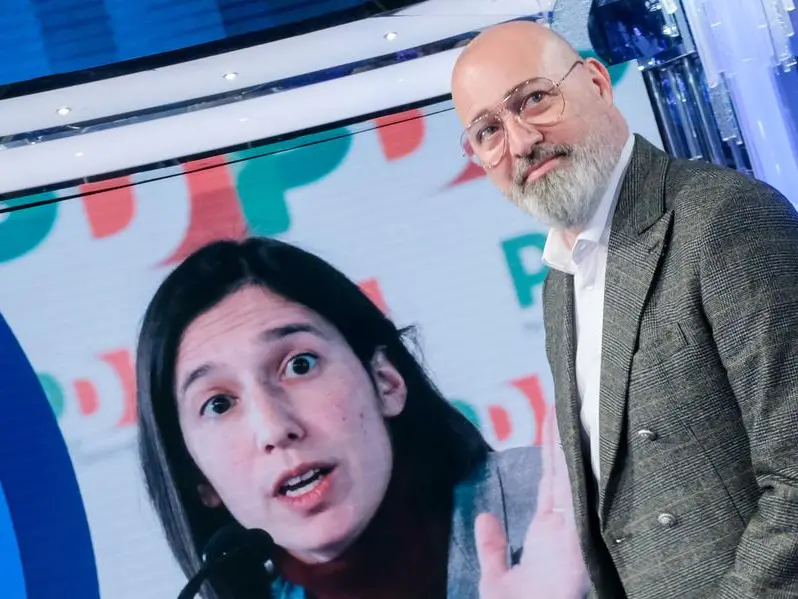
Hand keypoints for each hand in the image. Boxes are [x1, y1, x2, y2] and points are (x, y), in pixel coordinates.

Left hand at [476, 406, 588, 598]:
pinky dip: (577, 474)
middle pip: (565, 472)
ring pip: (573, 479)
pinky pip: (577, 501)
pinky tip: (578, 446)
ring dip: (571, 446)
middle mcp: (564, 526)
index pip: (550, 482)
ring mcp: (572, 531)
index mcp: (546, 532)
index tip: (553, 420)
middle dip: (564, 438)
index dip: (551, 452)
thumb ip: (492, 546)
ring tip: (570, 408)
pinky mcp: (577, 542)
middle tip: (565, 399)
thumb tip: (485, 515)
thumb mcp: (496, 576)